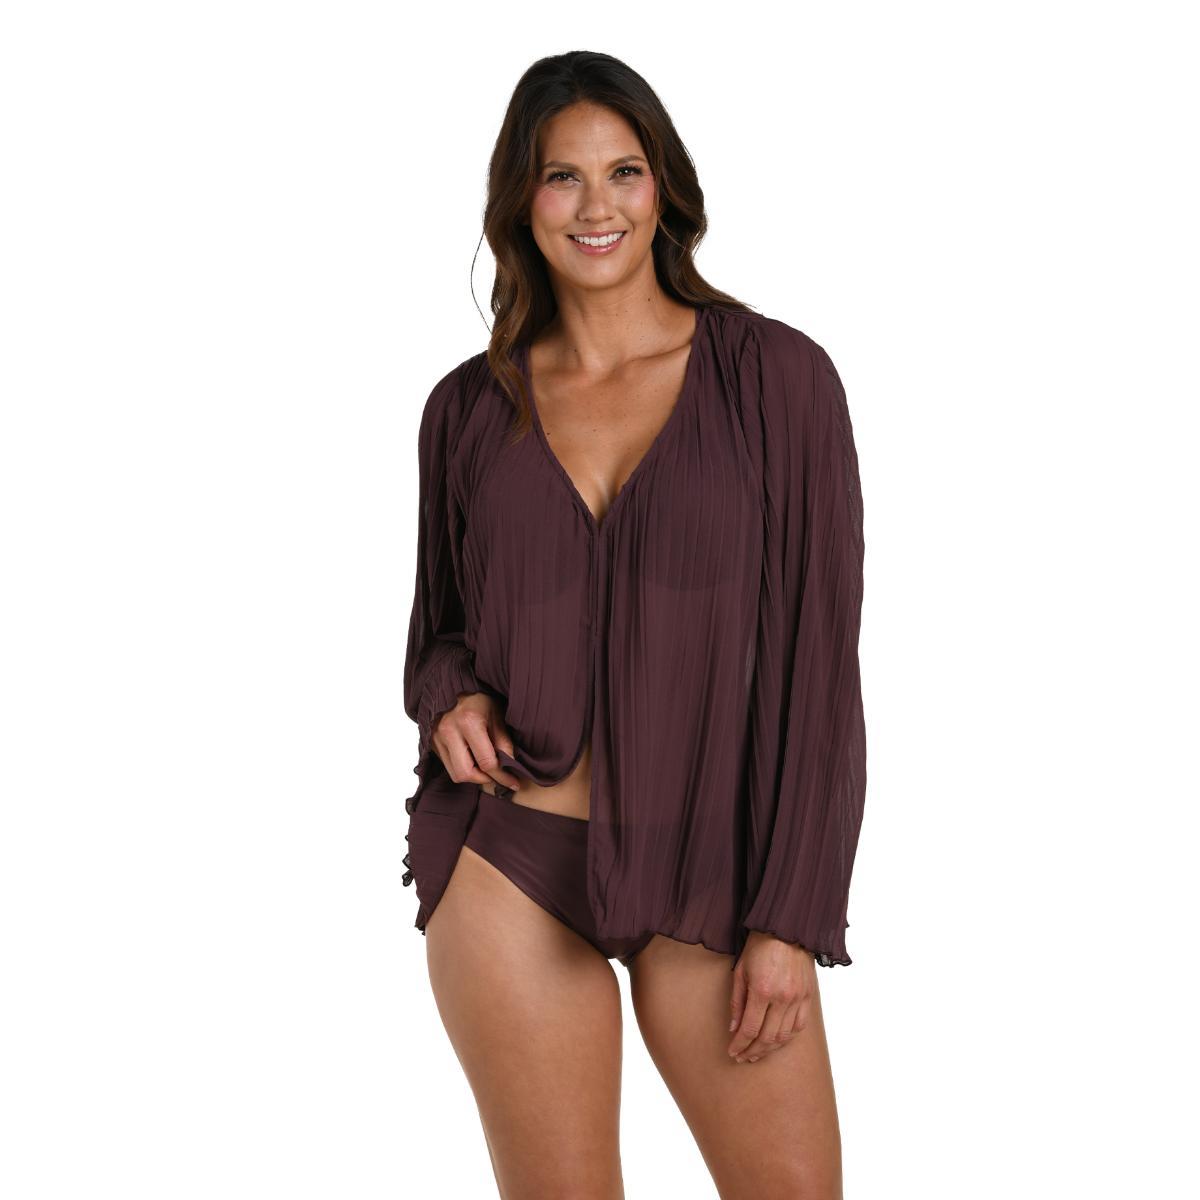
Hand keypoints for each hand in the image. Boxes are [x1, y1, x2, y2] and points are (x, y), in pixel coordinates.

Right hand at [430, 693, 524, 795]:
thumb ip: (504, 742)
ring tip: (486, 767)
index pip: (486, 762)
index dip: (503, 776)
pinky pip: (448, 766)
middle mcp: (449, 732)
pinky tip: (473, 759)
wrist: (454, 685)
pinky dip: (463, 768)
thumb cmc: (479, 698)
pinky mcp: (431, 742)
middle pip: (465, 774)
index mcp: (468, 722)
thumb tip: (511, 767)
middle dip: (484, 780)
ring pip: (455, 774)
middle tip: (498, 776)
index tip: (514, 782)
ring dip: (473, 776)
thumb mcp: (497, 715)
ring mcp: (436, 738)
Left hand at [727, 931, 814, 1063]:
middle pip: (767, 1038)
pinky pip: (799, 1026)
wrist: (785, 930)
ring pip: (784, 1036)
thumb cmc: (759, 948)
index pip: (750, 1029)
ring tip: (757, 1053)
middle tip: (743, 1057)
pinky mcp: (808, 997)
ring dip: (769, 1049)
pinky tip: (776, 1041)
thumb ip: (737, 1002)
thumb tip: (734, 1029)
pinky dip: (787, 1038)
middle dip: (753, 1051)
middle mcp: (782, 998)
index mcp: (762, 990)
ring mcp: (798, 998)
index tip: (733, 1052)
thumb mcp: (740, 971)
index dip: (740, 1045)